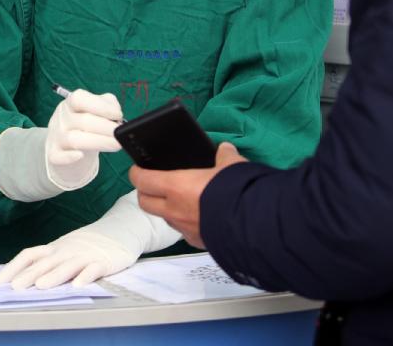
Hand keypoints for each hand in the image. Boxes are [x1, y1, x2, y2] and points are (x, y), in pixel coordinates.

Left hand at [0, 228, 136, 289]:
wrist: (120, 229)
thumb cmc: (87, 244)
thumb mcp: (64, 250)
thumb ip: (48, 262)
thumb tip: (21, 277)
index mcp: (54, 248)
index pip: (30, 254)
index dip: (13, 267)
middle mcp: (66, 251)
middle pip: (45, 262)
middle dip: (29, 275)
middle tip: (14, 288)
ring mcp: (85, 255)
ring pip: (67, 265)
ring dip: (54, 276)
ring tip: (41, 286)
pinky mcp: (104, 261)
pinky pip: (94, 269)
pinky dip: (85, 276)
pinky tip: (78, 286)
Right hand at [45, 89, 122, 189]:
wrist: (67, 147)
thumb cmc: (86, 126)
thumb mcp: (95, 110)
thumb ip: (108, 106)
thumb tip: (117, 116)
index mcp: (71, 104)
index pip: (80, 99)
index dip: (101, 106)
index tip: (119, 115)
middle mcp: (61, 118)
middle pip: (83, 121)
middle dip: (106, 128)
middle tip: (120, 134)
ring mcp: (56, 137)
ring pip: (74, 139)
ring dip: (98, 142)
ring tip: (116, 145)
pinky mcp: (54, 154)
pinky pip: (58, 156)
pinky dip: (68, 157)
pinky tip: (80, 155)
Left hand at [131, 142, 246, 247]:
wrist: (256, 228)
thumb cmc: (238, 193)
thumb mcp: (232, 166)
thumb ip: (225, 156)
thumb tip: (225, 150)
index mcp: (175, 186)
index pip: (141, 180)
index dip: (136, 173)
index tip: (138, 168)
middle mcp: (174, 210)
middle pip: (144, 202)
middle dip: (146, 193)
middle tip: (154, 184)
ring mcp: (185, 228)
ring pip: (165, 218)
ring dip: (167, 209)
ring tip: (180, 199)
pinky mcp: (198, 242)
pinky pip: (184, 231)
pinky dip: (186, 223)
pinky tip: (201, 216)